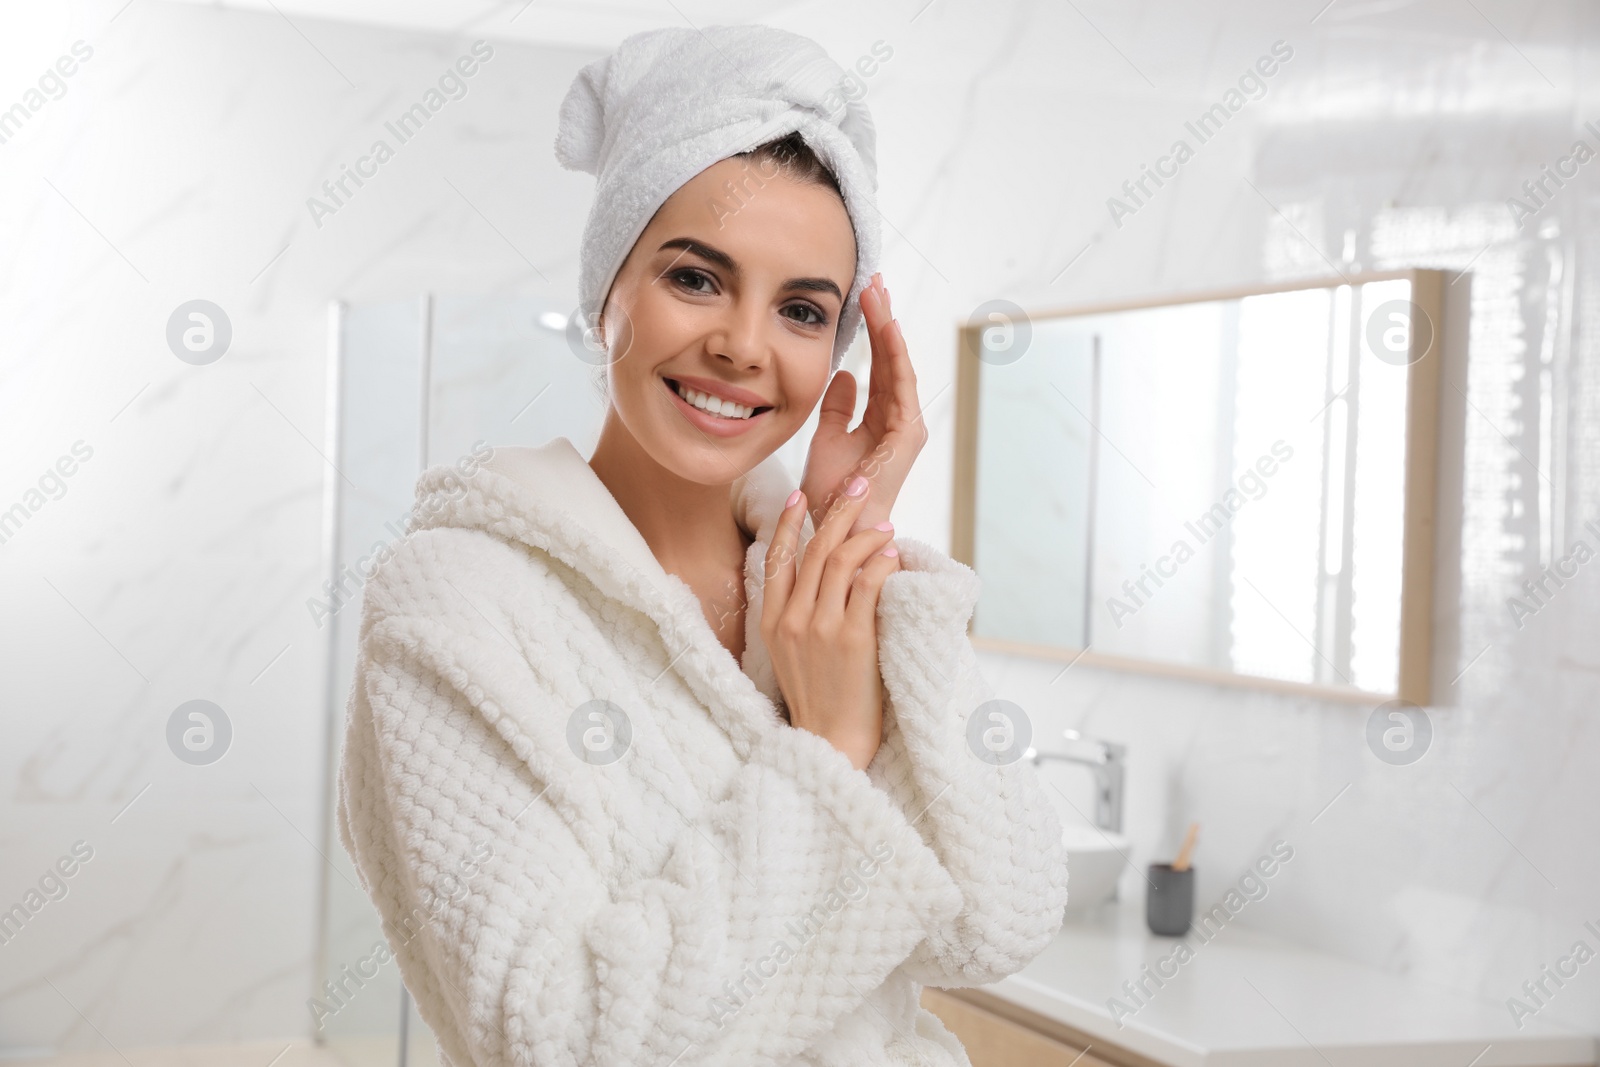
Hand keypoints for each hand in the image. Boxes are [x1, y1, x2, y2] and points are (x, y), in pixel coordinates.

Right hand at [761, 475, 900, 770]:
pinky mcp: (852, 639)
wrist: (831, 744)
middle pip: (816, 549)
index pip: (778, 557)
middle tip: (860, 485)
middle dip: (839, 511)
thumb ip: (800, 616)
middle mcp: (793, 619)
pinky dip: (882, 563)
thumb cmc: (820, 700)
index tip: (804, 494)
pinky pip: (868, 584)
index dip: (792, 522)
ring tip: (886, 525)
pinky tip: (893, 554)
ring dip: (867, 534)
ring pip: (842, 560)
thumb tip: (830, 575)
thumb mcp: (792, 655)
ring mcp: (821, 628)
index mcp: (773, 621)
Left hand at [800, 272, 927, 537]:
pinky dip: (895, 354)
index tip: (861, 295)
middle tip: (873, 279)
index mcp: (880, 419)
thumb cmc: (832, 492)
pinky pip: (900, 385)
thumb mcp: (828, 438)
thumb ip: (838, 407)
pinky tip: (887, 326)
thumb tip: (842, 375)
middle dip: (882, 317)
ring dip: (887, 326)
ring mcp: (906, 425)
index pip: (878, 365)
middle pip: (891, 358)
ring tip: (877, 291)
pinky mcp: (906, 434)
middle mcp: (898, 419)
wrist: (837, 526)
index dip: (871, 330)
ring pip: (897, 364)